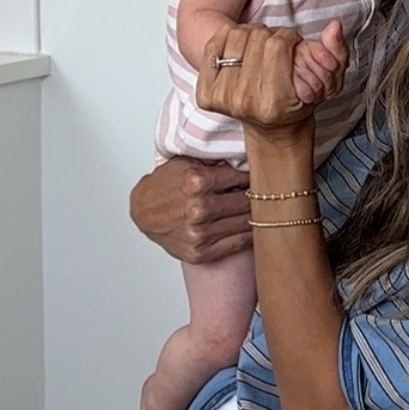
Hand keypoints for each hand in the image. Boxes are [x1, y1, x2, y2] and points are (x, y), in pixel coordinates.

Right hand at [128, 157, 250, 262]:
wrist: (143, 213)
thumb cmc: (165, 185)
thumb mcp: (186, 162)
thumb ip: (215, 160)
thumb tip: (250, 157)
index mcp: (196, 182)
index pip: (242, 177)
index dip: (254, 175)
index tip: (261, 176)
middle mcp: (199, 208)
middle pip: (247, 201)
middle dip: (258, 196)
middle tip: (265, 193)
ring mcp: (200, 233)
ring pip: (246, 222)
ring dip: (256, 215)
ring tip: (261, 208)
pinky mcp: (201, 252)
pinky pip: (238, 243)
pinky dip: (249, 234)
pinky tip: (252, 225)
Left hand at [197, 22, 344, 130]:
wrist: (270, 129)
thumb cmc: (298, 103)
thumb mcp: (328, 82)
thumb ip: (336, 53)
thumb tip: (333, 27)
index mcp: (274, 101)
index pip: (277, 45)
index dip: (288, 36)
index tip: (292, 44)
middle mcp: (244, 102)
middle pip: (256, 38)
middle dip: (270, 35)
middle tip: (276, 49)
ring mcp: (222, 99)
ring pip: (235, 36)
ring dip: (250, 35)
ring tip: (259, 50)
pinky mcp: (206, 93)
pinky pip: (214, 44)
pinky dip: (228, 40)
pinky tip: (240, 52)